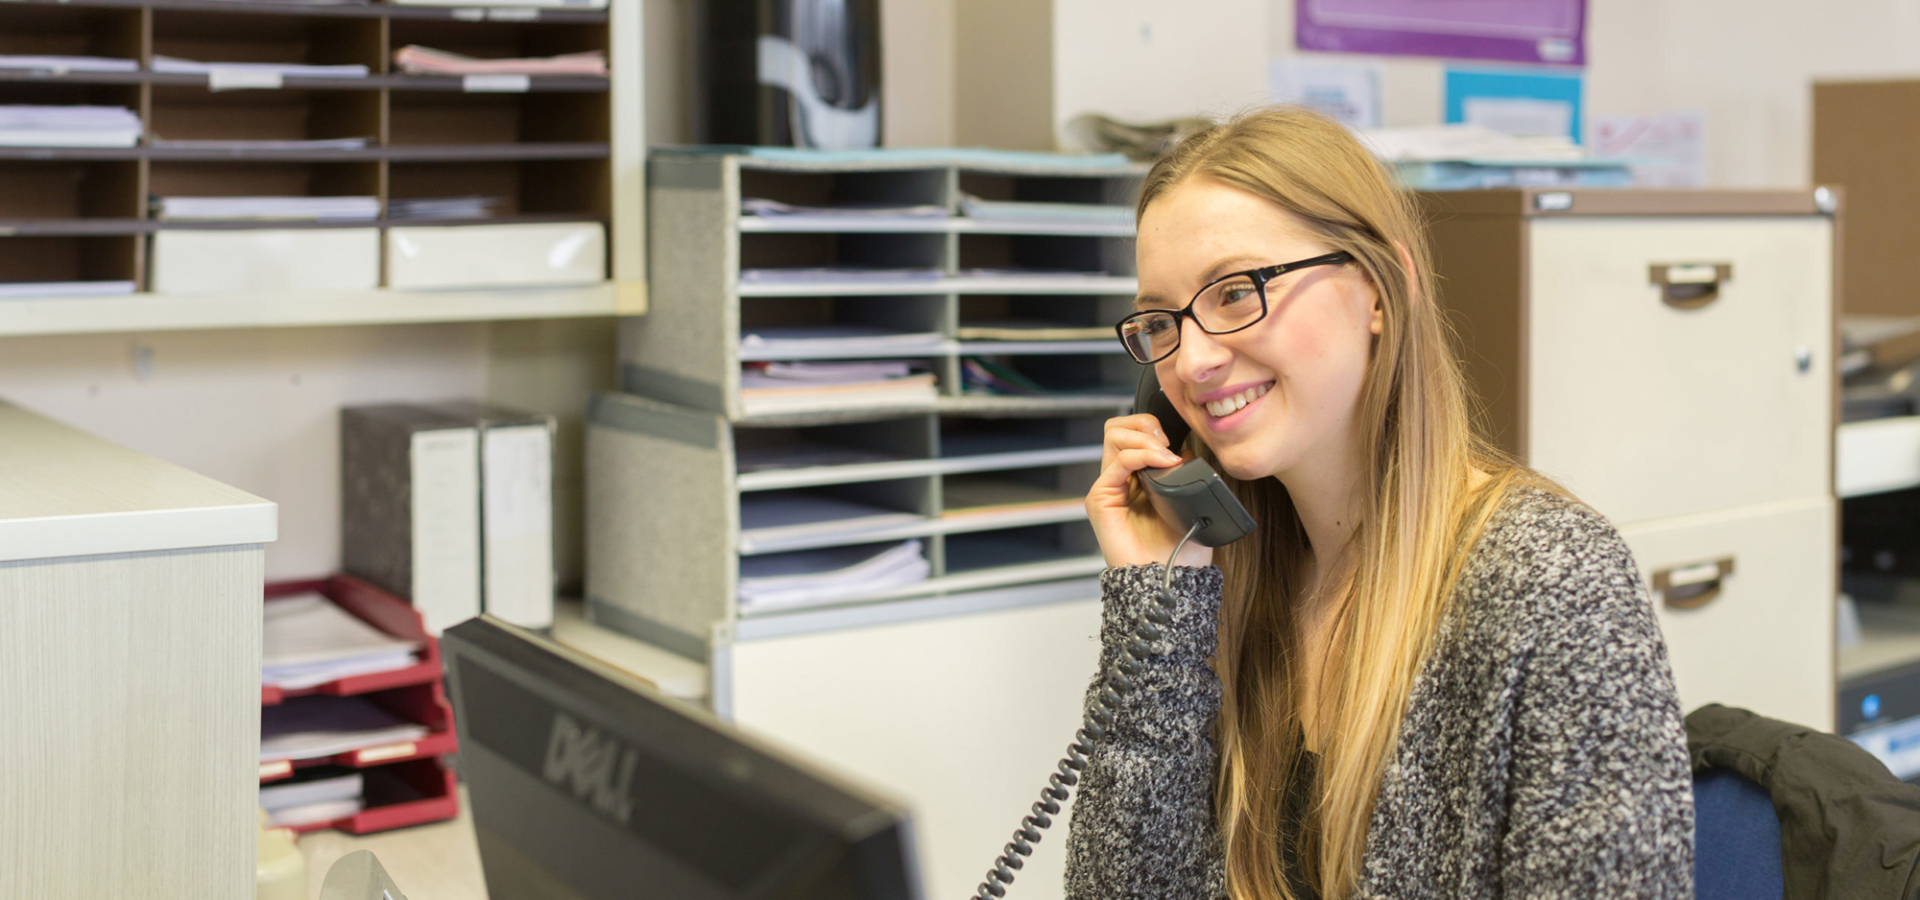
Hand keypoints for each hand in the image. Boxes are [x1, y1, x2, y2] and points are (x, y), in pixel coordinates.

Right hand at [1086, 413, 1214, 569]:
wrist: (1170, 579)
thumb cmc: (1181, 549)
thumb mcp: (1190, 503)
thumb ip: (1184, 475)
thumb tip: (1185, 449)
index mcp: (1140, 479)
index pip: (1135, 434)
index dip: (1154, 428)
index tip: (1178, 441)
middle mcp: (1121, 480)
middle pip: (1119, 427)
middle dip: (1145, 424)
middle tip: (1167, 441)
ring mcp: (1109, 487)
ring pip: (1115, 435)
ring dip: (1144, 436)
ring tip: (1166, 454)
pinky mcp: (1100, 499)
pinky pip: (1118, 461)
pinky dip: (1141, 454)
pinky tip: (1162, 462)